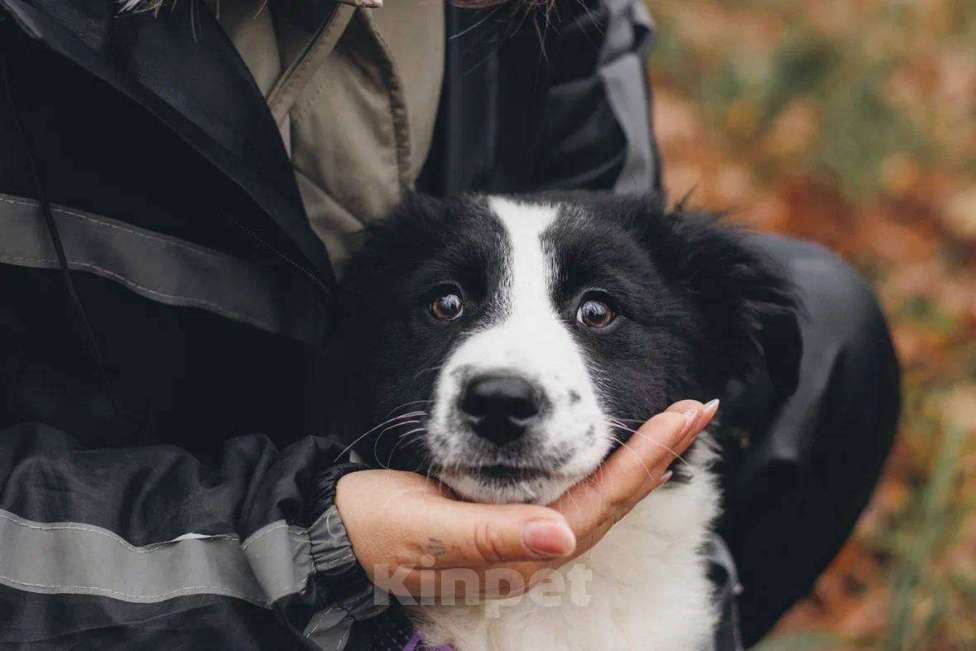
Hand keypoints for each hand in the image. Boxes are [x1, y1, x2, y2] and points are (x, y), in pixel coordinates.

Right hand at [335, 399, 717, 601]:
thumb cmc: (379, 531)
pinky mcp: (514, 512)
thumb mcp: (429, 535)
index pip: (601, 501)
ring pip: (600, 488)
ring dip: (641, 453)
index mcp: (522, 551)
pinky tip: (620, 440)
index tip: (684, 418)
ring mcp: (529, 530)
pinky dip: (605, 457)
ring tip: (677, 418)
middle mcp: (537, 543)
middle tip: (701, 409)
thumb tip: (564, 535)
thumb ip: (496, 537)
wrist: (342, 532)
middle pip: (614, 495)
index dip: (645, 460)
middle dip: (660, 452)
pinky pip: (574, 484)